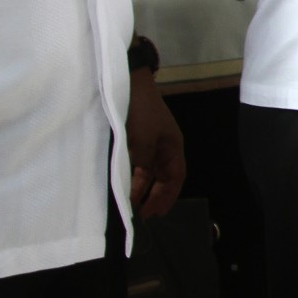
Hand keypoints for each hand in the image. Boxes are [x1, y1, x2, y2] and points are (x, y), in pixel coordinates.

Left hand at [127, 73, 186, 219]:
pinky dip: (130, 176)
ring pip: (147, 172)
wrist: (127, 83)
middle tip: (139, 215)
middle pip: (162, 177)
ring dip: (139, 188)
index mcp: (173, 146)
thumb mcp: (143, 140)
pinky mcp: (134, 139)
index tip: (153, 214)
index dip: (167, 197)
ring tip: (128, 204)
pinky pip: (135, 164)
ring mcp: (148, 142)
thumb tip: (137, 184)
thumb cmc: (140, 111)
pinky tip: (121, 185)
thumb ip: (142, 164)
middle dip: (152, 196)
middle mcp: (163, 147)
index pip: (176, 177)